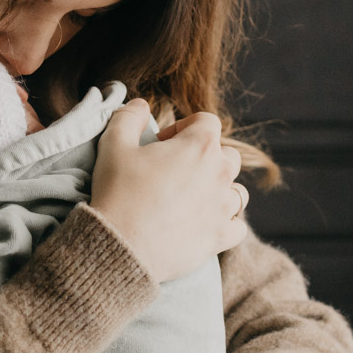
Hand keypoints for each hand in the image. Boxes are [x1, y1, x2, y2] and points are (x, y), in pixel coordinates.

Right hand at [89, 99, 247, 283]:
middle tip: (176, 171)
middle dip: (206, 158)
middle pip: (228, 155)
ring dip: (220, 190)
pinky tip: (205, 224)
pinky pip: (238, 226)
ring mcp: (224, 207)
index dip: (184, 126)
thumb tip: (140, 105)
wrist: (121, 247)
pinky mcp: (221, 236)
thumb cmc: (117, 193)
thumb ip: (128, 117)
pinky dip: (226, 223)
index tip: (162, 142)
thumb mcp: (113, 145)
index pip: (207, 121)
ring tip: (193, 199)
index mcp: (199, 145)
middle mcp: (220, 173)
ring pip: (238, 191)